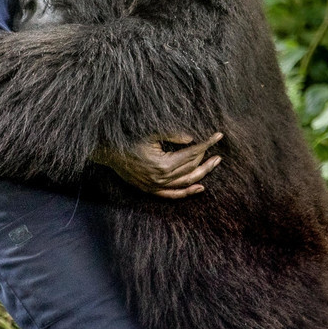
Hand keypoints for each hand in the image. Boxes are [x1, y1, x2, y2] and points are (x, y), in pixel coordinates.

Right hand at [93, 132, 222, 198]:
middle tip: (219, 154)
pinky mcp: (150, 190)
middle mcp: (161, 178)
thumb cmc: (129, 139)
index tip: (218, 136)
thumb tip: (191, 139)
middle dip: (207, 160)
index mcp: (163, 164)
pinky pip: (172, 195)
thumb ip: (172, 135)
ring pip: (186, 182)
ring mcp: (156, 186)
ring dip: (202, 173)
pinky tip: (200, 188)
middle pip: (192, 169)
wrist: (109, 151)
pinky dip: (187, 192)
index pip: (192, 153)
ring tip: (213, 165)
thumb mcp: (151, 133)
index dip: (206, 144)